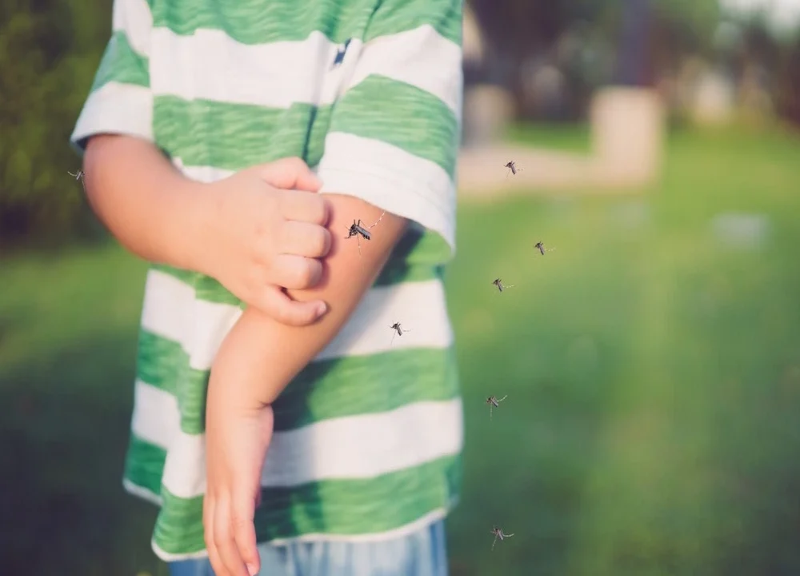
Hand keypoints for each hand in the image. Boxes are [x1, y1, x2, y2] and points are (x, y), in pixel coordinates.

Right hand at [195, 157, 331, 325]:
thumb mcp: (261, 174)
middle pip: (318, 242)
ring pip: (307, 275)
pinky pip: (285, 311)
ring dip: (316, 270)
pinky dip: (306, 314)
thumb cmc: (233, 199)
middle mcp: (266, 237)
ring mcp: (259, 268)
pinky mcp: (253, 293)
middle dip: (322, 240)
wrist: (190, 226)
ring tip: (308, 263)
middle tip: (310, 240)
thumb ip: (295, 169)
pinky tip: (319, 307)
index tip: (311, 215)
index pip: (320, 210)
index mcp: (271, 206)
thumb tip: (321, 186)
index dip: (323, 212)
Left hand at [204, 375, 272, 575]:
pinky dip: (245, 547)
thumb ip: (248, 479)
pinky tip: (253, 564)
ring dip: (233, 563)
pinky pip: (241, 524)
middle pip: (214, 537)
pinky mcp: (239, 482)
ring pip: (223, 536)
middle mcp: (216, 489)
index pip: (213, 525)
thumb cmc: (244, 416)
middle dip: (223, 563)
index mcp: (216, 482)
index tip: (229, 565)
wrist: (236, 393)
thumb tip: (253, 498)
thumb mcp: (246, 453)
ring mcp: (225, 486)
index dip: (219, 548)